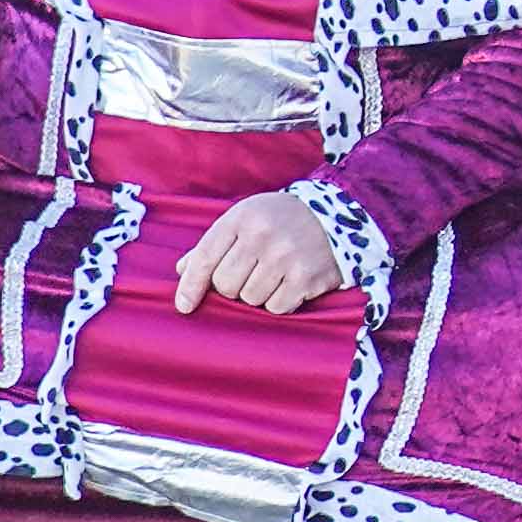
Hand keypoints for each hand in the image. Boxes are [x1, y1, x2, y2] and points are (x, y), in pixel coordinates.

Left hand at [173, 187, 354, 316]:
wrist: (338, 214)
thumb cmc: (281, 219)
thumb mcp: (245, 218)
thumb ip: (214, 244)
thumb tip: (182, 270)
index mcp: (242, 218)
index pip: (205, 258)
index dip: (191, 285)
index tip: (184, 306)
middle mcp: (263, 236)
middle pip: (226, 285)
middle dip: (234, 286)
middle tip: (251, 272)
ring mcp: (286, 257)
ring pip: (250, 299)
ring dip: (258, 293)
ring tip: (274, 274)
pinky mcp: (307, 277)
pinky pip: (277, 307)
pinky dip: (280, 301)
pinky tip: (290, 283)